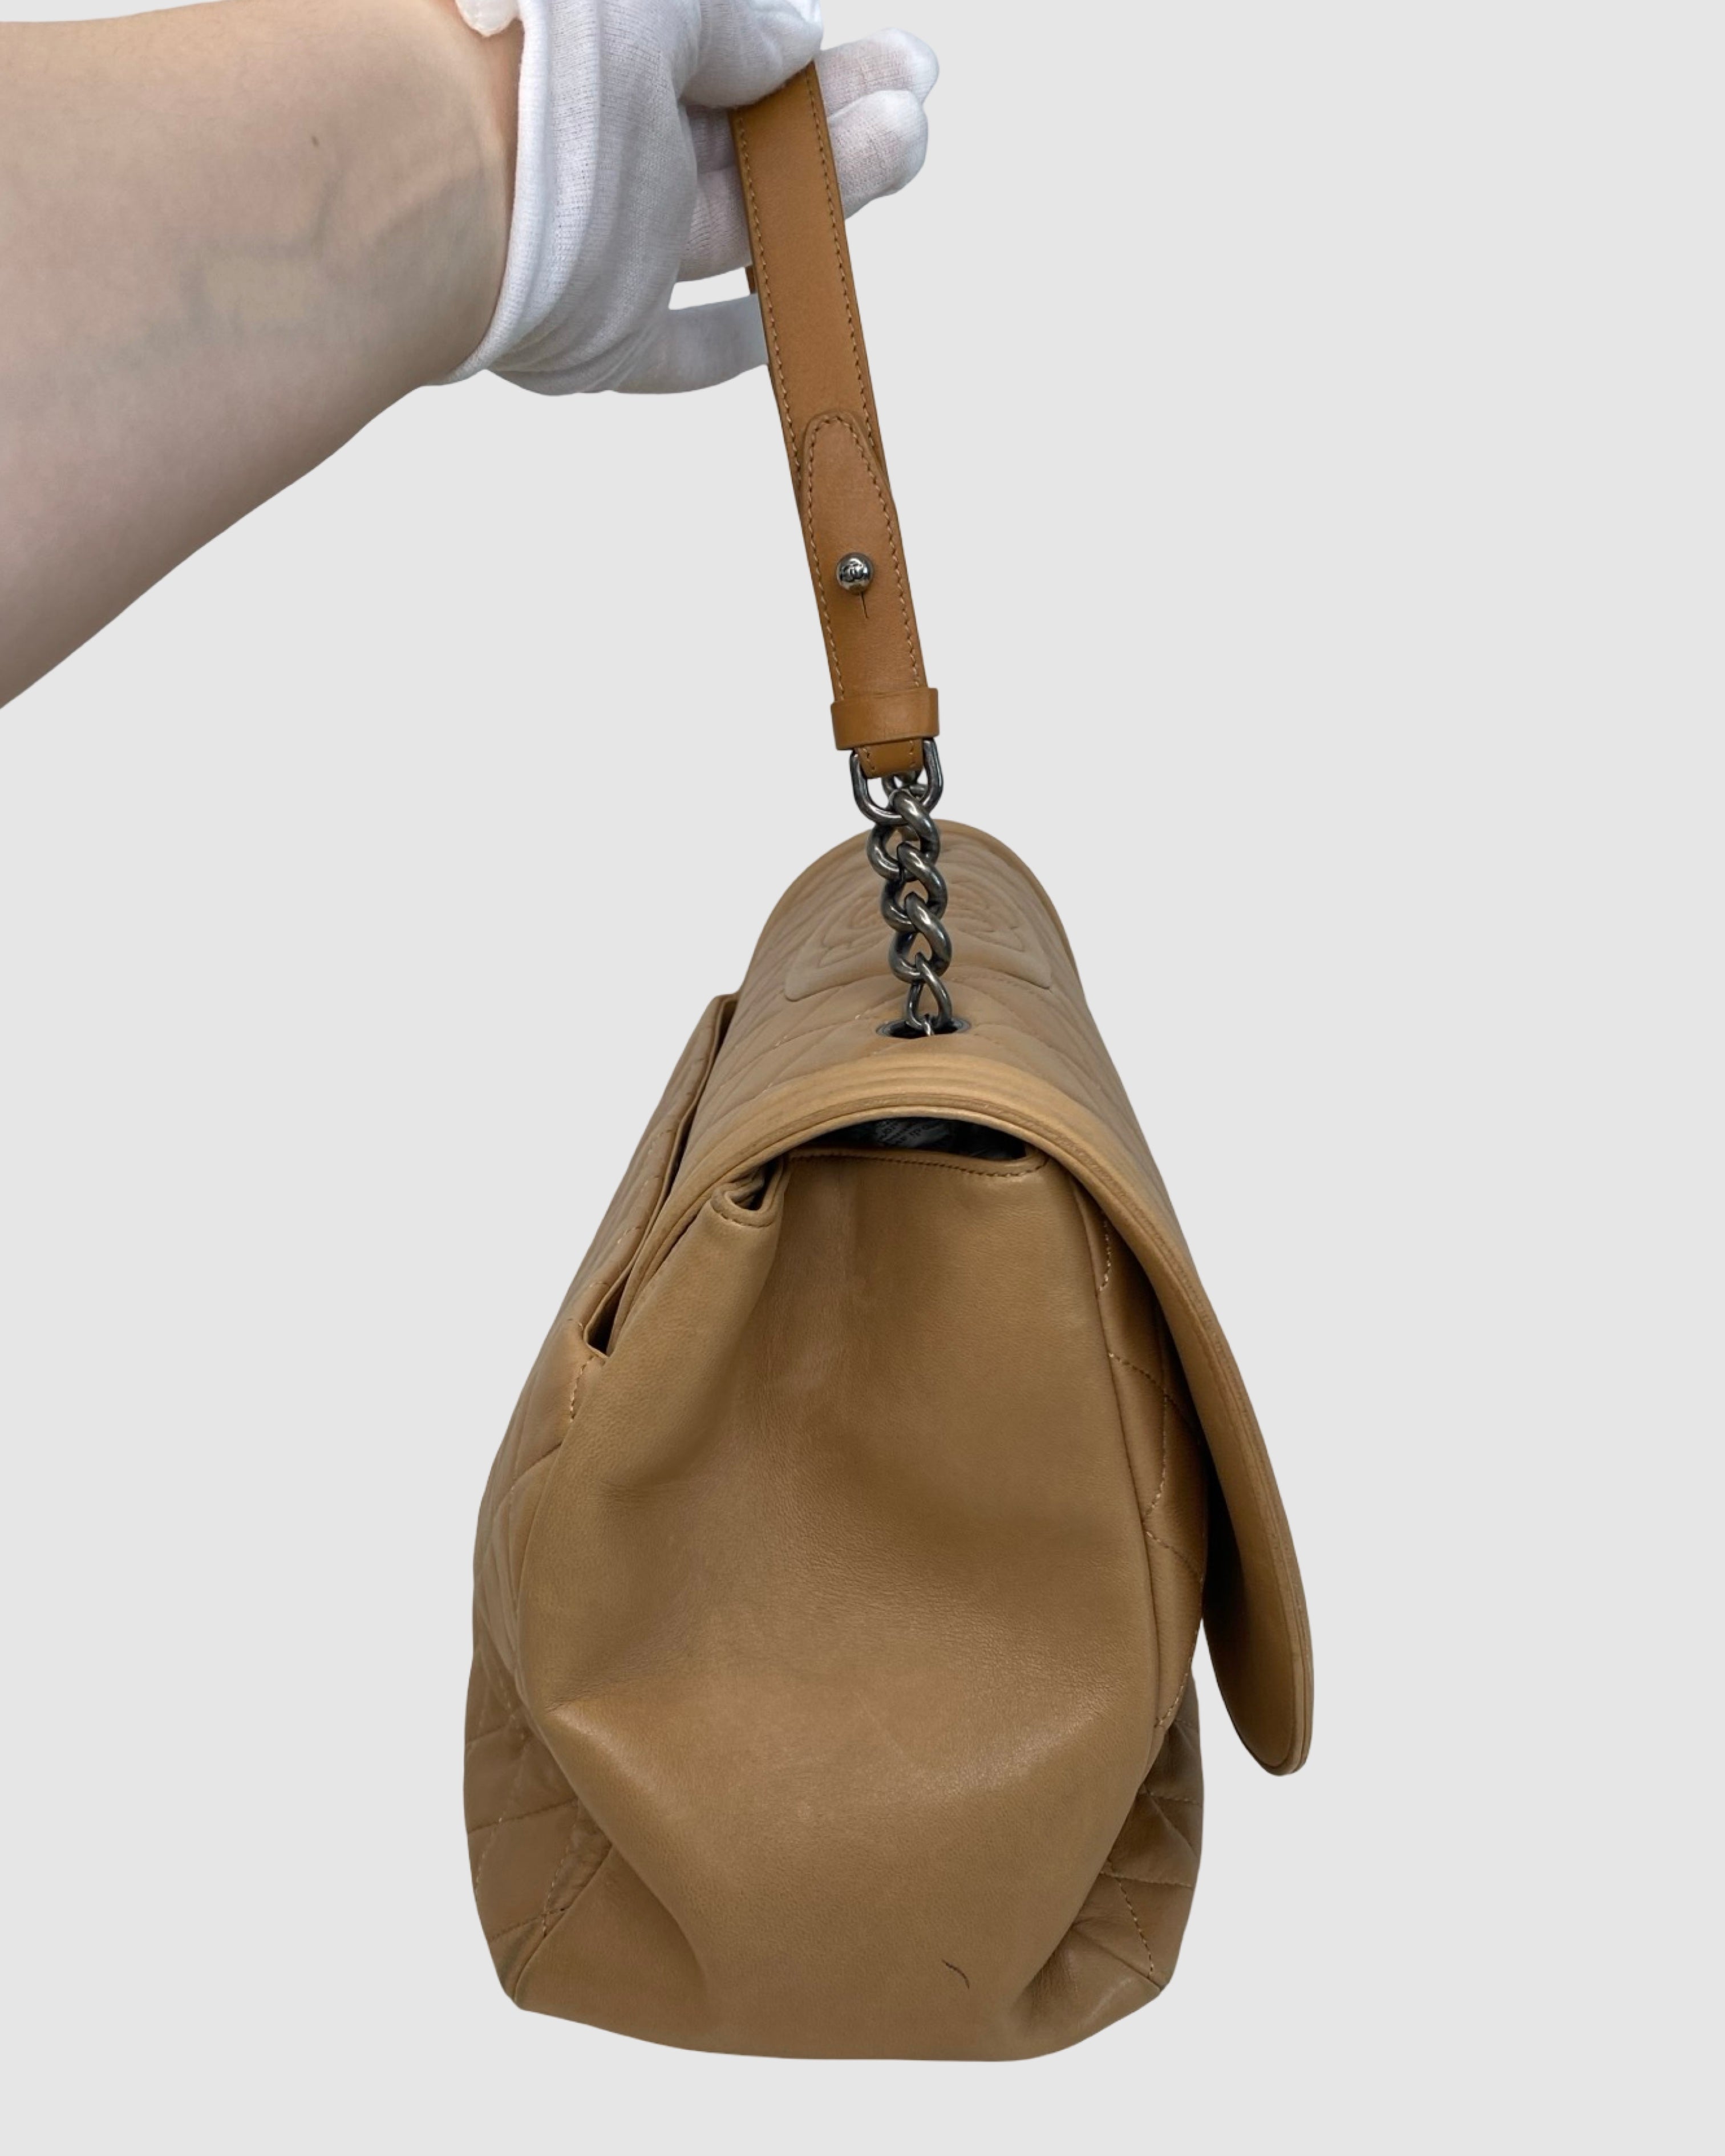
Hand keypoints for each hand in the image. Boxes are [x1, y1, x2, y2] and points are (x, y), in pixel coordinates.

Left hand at [447, 0, 936, 393]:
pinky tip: (788, 314)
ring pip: (727, 224)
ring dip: (823, 192)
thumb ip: (733, 17)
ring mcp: (594, 244)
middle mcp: (587, 144)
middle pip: (729, 135)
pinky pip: (673, 352)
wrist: (434, 161)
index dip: (790, 46)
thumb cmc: (535, 40)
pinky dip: (734, 340)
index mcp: (590, 44)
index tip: (878, 50)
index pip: (706, 47)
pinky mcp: (596, 336)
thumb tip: (793, 35)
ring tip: (906, 140)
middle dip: (830, 111)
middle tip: (914, 91)